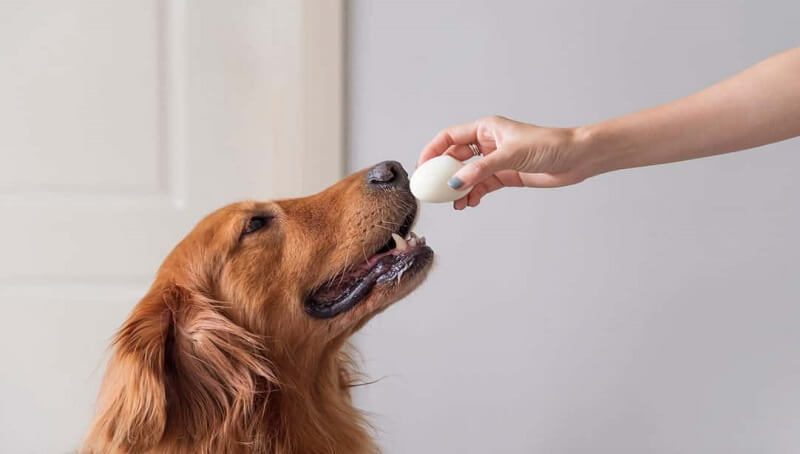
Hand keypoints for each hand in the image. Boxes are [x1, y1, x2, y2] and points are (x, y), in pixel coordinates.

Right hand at [418, 116, 593, 208]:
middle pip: (456, 157)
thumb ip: (480, 170)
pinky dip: (474, 194)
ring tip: (454, 203)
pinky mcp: (506, 175)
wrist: (576, 158)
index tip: (422, 167)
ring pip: (468, 174)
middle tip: (432, 190)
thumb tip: (454, 183)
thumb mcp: (510, 155)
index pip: (450, 137)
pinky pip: (482, 185)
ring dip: (459, 188)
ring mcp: (496, 160)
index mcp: (486, 128)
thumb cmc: (549, 145)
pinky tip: (469, 203)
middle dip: (443, 174)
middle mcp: (488, 143)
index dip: (433, 150)